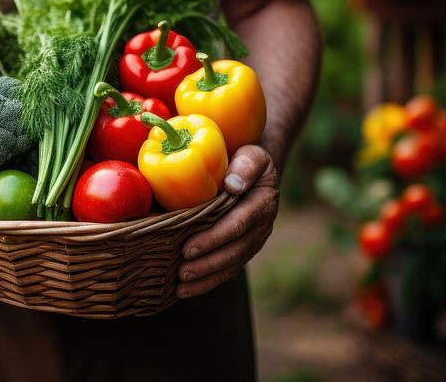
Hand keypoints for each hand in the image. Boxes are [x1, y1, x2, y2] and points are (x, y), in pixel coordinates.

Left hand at [176, 145, 279, 297]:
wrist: (259, 169)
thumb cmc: (248, 159)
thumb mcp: (252, 155)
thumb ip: (244, 167)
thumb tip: (232, 185)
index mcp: (263, 202)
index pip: (237, 225)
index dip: (213, 239)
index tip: (189, 248)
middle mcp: (262, 225)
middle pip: (234, 250)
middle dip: (208, 264)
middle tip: (182, 273)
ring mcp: (255, 239)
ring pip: (233, 264)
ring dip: (208, 278)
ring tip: (182, 288)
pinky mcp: (246, 247)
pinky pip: (230, 267)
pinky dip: (211, 280)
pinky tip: (190, 290)